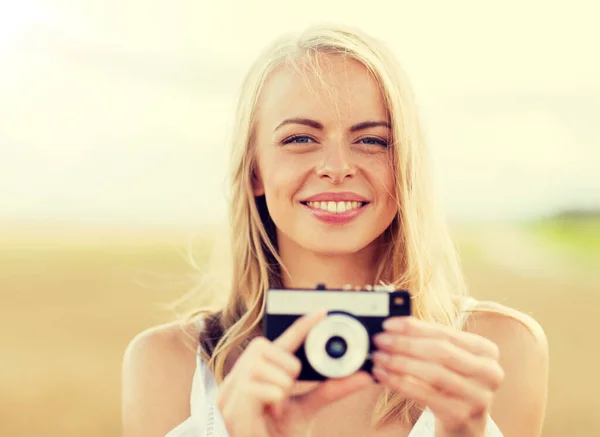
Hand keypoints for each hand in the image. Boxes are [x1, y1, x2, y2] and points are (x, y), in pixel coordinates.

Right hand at [216, 310, 372, 436]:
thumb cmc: (268, 430)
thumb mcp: (303, 409)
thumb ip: (330, 391)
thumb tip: (364, 377)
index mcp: (265, 365)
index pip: (287, 339)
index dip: (304, 324)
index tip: (322, 311)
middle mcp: (249, 364)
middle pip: (288, 358)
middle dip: (290, 379)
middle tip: (278, 398)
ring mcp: (239, 377)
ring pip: (283, 374)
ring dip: (282, 395)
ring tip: (269, 407)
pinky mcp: (237, 392)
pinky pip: (274, 390)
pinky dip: (276, 405)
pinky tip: (264, 413)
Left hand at [371, 317, 503, 435]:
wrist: (465, 424)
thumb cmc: (451, 384)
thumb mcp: (449, 360)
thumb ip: (429, 341)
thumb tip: (392, 327)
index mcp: (486, 351)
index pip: (445, 332)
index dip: (414, 327)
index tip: (388, 324)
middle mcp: (489, 372)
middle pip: (440, 351)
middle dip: (405, 344)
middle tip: (380, 340)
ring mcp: (478, 396)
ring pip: (433, 372)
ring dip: (400, 363)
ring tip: (379, 358)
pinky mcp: (462, 415)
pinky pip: (425, 395)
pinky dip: (400, 383)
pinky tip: (384, 376)